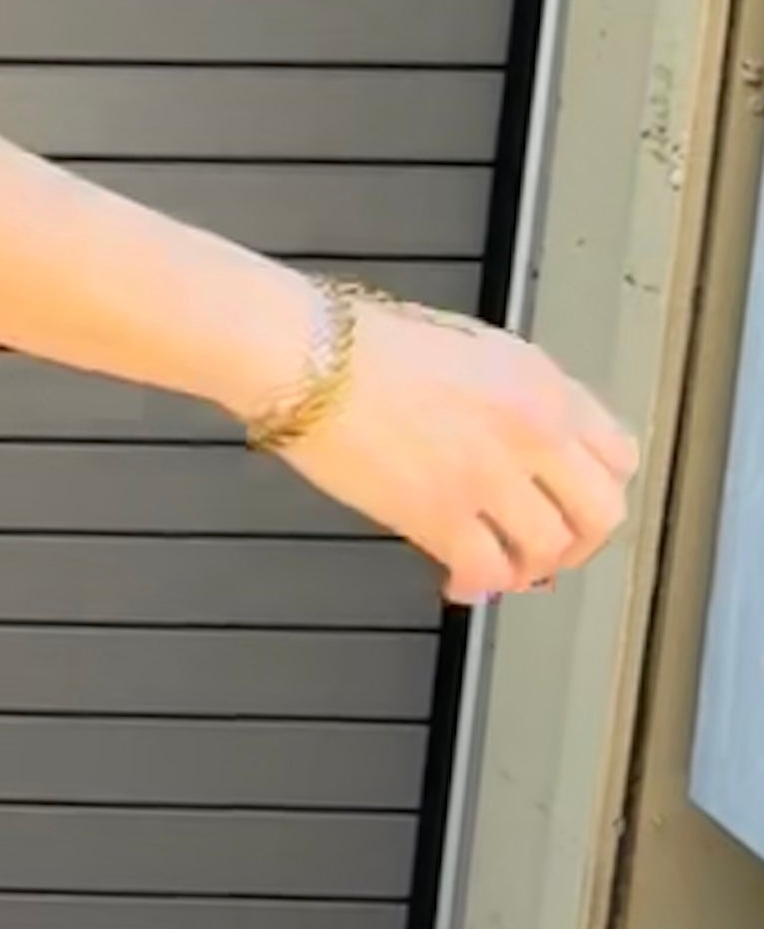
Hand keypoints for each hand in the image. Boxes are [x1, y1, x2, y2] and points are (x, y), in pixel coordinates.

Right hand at [268, 292, 639, 604]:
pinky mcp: (437, 513)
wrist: (309, 354)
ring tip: (502, 570)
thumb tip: (533, 443)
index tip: (576, 503)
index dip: (599, 490)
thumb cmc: (365, 342)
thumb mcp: (473, 348)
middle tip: (553, 551)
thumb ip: (519, 395)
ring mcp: (487, 476)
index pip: (618, 456)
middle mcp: (530, 431)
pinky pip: (485, 570)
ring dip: (528, 570)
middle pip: (600, 514)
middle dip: (580, 543)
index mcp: (542, 384)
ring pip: (549, 551)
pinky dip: (477, 587)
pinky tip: (459, 584)